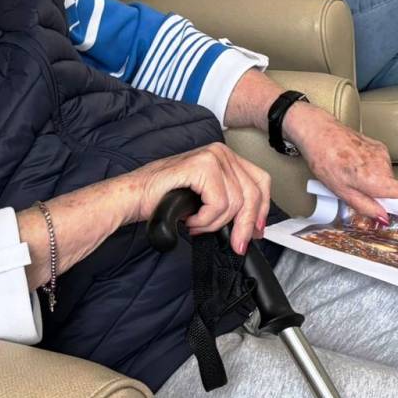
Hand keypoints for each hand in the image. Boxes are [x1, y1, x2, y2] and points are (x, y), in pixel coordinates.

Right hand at [124, 143, 271, 255]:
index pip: (261, 181)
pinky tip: (189, 219)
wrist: (135, 196)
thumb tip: (253, 227)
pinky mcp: (201, 166)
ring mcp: (212, 157)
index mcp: (226, 158)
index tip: (256, 232)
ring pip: (234, 204)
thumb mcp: (206, 199)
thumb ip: (230, 203)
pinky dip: (204, 220)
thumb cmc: (165, 198)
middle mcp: (221, 152)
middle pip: (252, 194)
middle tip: (233, 244)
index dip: (263, 210)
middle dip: (243, 226)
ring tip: (196, 224)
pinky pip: (218, 205)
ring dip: (214, 224)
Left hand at [284, 103, 397, 219]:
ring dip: (374, 181)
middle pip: (395, 188)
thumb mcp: (342, 192)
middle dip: (381, 194)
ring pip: (387, 176)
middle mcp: (383, 164)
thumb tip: (383, 218)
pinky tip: (354, 165)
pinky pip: (382, 165)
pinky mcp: (378, 145)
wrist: (319, 132)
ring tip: (352, 176)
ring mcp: (382, 152)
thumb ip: (366, 207)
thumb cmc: (325, 160)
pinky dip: (372, 169)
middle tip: (359, 192)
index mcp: (376, 178)